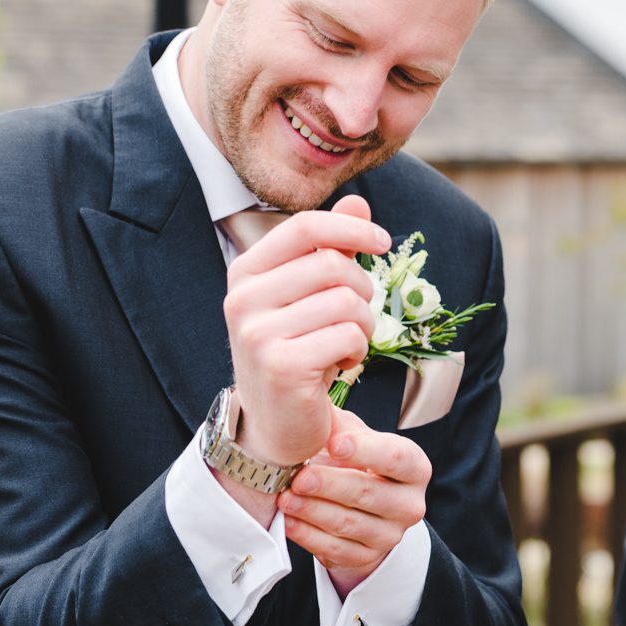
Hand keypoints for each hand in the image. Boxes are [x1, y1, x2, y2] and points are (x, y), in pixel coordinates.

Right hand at [222, 195, 388, 466]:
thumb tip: (358, 202)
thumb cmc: (296, 350)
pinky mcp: (281, 366)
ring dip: (363, 326)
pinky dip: (358, 351)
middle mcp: (243, 299)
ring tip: (348, 344)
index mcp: (245, 272)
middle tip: (356, 318)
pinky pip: (348, 337)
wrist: (274, 423)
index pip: (304, 227)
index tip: (382, 242)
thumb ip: (330, 249)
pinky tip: (342, 365)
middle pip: (332, 265)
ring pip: (346, 302)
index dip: (351, 228)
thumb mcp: (308, 296)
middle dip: (362, 290)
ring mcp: (257, 333)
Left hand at [280, 409, 430, 597]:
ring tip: (285, 497)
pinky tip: (289, 521)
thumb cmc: (354, 462)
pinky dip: (309, 536)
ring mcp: (391, 534)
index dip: (365, 451)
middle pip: (368, 493)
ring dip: (312, 511)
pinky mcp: (368, 557)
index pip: (395, 458)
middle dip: (329, 485)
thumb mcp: (352, 436)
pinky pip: (336, 549)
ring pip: (349, 524)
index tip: (333, 443)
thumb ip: (337, 423)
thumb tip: (311, 403)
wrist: (360, 508)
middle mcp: (410, 503)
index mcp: (414, 467)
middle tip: (299, 477)